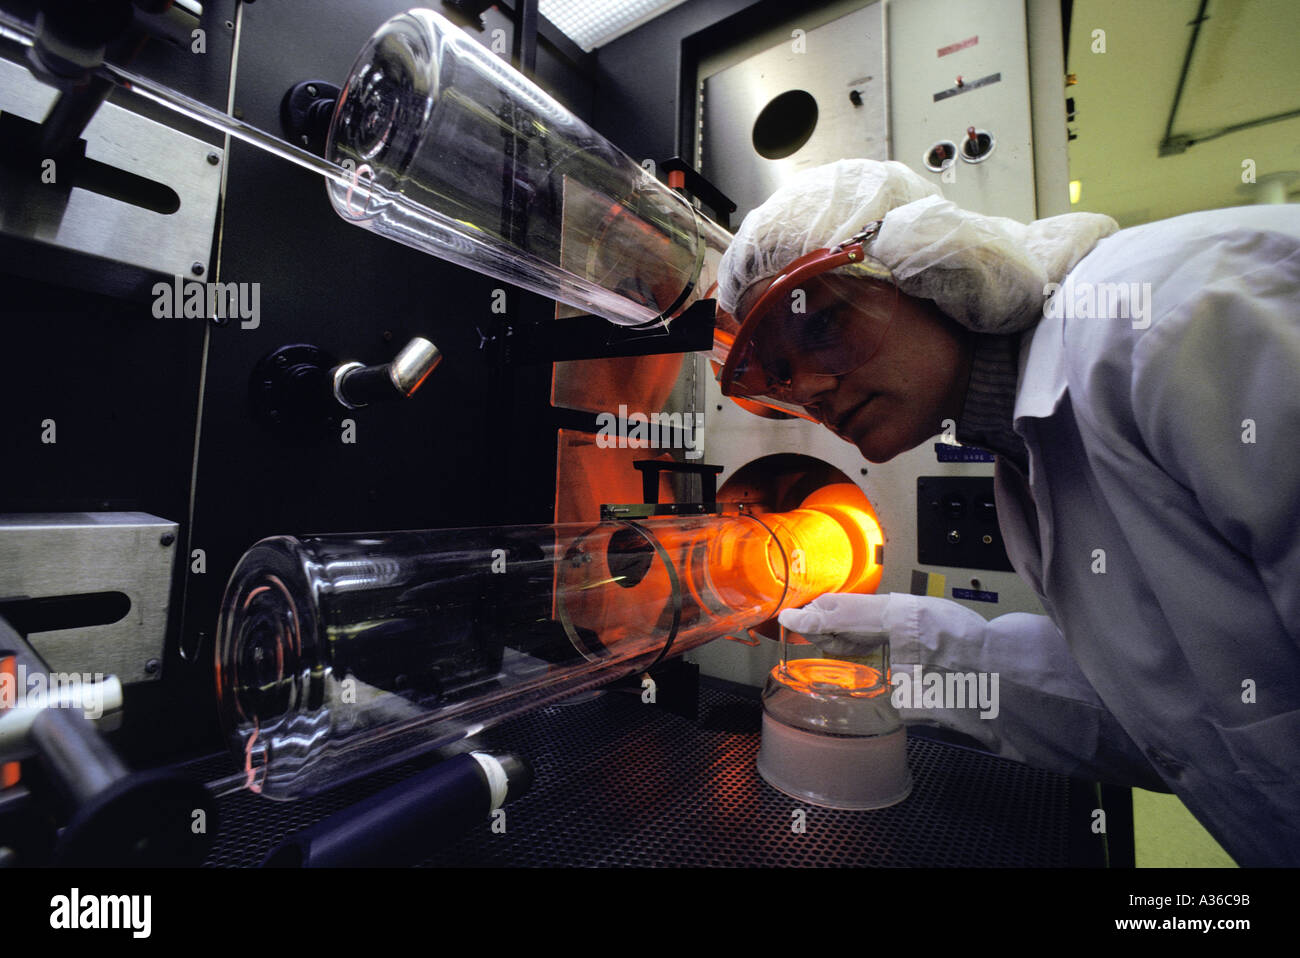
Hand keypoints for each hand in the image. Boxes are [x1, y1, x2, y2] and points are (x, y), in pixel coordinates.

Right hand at [777, 593, 893, 656]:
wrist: (899, 624)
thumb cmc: (870, 619)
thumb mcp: (837, 622)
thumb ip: (809, 622)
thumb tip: (782, 617)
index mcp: (821, 605)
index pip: (801, 628)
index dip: (815, 637)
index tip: (829, 635)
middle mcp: (828, 611)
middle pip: (814, 637)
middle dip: (830, 642)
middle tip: (847, 636)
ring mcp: (839, 621)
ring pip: (828, 644)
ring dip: (842, 646)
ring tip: (857, 639)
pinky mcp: (850, 630)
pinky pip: (841, 645)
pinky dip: (851, 647)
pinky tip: (861, 642)